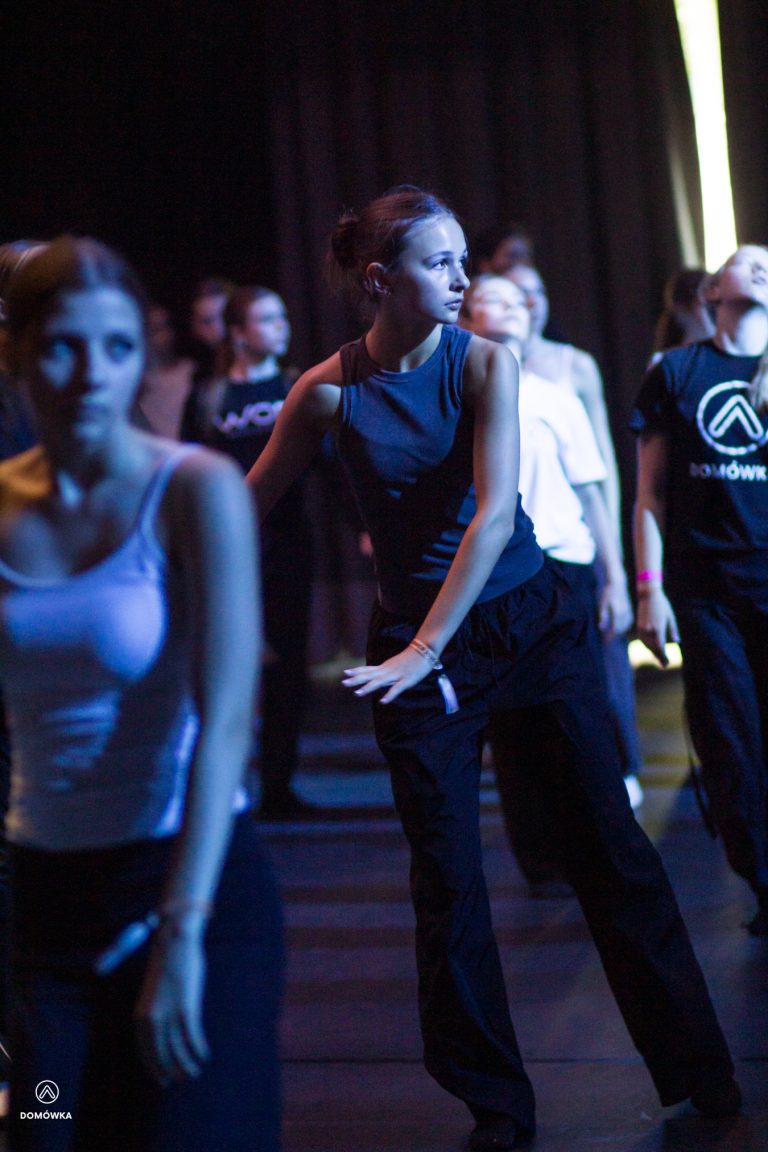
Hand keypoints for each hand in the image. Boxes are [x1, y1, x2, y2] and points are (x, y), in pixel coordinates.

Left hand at [134, 923, 208, 1084]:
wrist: (175, 942)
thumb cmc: (167, 965)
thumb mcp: (155, 993)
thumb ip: (156, 1013)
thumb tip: (162, 1030)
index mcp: (140, 1015)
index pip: (145, 1050)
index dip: (154, 1067)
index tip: (162, 1079)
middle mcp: (151, 1018)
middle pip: (160, 1054)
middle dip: (171, 1071)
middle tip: (182, 1080)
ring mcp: (169, 1014)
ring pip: (178, 1050)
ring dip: (187, 1065)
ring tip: (195, 1073)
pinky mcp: (186, 1008)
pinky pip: (192, 1037)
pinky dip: (198, 1049)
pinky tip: (204, 1055)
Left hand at [342, 645, 431, 703]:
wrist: (425, 650)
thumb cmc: (411, 658)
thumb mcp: (395, 664)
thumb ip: (385, 670)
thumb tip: (376, 675)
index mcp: (385, 667)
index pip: (368, 669)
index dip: (357, 671)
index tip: (345, 672)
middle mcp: (387, 670)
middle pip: (369, 675)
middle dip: (356, 680)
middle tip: (343, 683)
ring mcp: (396, 675)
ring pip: (379, 682)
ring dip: (368, 688)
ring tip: (357, 693)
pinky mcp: (406, 680)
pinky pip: (396, 689)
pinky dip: (389, 695)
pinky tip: (382, 702)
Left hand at [598, 576, 632, 637]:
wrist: (617, 583)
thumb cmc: (607, 593)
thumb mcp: (602, 603)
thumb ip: (602, 616)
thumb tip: (601, 628)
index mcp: (618, 614)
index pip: (614, 630)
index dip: (609, 638)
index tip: (605, 643)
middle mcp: (625, 615)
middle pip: (620, 631)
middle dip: (613, 638)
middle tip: (607, 644)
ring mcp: (629, 614)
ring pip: (624, 629)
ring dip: (618, 635)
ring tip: (612, 640)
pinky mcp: (630, 613)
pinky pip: (627, 625)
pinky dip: (622, 630)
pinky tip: (618, 632)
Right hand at [636, 587, 679, 666]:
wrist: (648, 595)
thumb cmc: (662, 605)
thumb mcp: (670, 617)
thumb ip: (673, 630)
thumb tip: (677, 642)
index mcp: (658, 629)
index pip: (660, 647)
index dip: (664, 657)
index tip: (667, 663)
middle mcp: (649, 630)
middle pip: (653, 648)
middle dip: (659, 657)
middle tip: (664, 664)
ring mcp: (642, 629)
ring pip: (646, 645)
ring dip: (652, 652)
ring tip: (658, 657)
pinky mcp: (639, 626)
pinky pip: (642, 640)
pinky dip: (646, 646)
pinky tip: (651, 648)